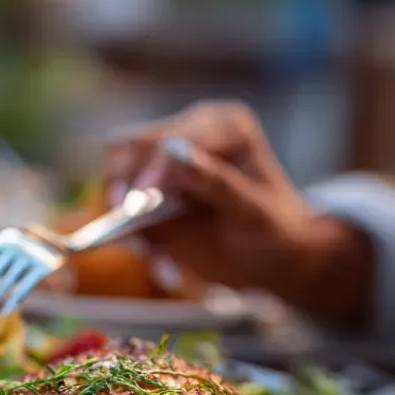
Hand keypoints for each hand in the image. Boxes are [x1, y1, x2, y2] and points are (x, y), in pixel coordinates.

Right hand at [103, 101, 373, 324]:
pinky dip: (136, 242)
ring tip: (155, 259)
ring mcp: (161, 167)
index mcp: (220, 127)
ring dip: (125, 220)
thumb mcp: (254, 208)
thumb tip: (171, 150)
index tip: (140, 203)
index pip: (171, 137)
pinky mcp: (147, 198)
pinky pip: (123, 215)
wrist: (274, 259)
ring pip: (118, 180)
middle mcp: (186, 136)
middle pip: (130, 148)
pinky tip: (164, 268)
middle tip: (130, 228)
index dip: (152, 169)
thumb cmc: (276, 229)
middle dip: (125, 190)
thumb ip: (215, 180)